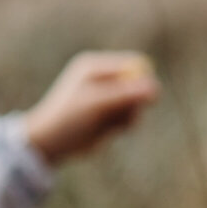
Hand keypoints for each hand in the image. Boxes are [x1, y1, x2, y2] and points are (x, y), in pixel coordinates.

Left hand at [22, 51, 159, 165]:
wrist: (50, 143)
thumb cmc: (68, 118)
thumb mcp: (97, 104)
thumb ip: (125, 94)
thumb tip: (155, 86)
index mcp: (95, 66)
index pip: (133, 64)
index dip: (143, 81)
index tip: (144, 99)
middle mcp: (103, 78)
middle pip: (139, 84)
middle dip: (134, 103)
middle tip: (121, 115)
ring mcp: (107, 95)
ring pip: (136, 104)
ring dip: (128, 116)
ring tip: (108, 124)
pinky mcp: (109, 112)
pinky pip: (129, 117)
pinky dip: (122, 126)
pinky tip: (107, 131)